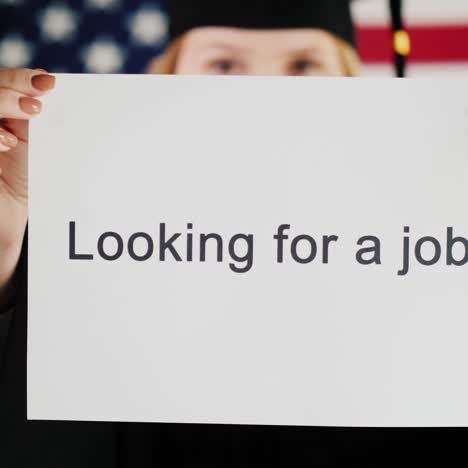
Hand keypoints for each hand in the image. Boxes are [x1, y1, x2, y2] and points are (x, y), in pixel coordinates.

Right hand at [0, 68, 54, 291]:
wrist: (12, 221)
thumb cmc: (32, 183)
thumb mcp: (41, 149)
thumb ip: (44, 123)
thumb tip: (59, 92)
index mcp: (4, 114)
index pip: (6, 83)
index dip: (22, 79)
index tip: (50, 83)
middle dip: (13, 88)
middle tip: (39, 102)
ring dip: (1, 102)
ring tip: (29, 116)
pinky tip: (7, 143)